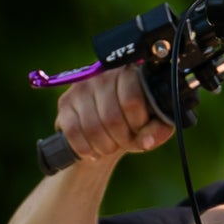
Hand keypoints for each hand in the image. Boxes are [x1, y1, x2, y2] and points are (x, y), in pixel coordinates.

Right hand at [55, 63, 173, 166]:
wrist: (108, 128)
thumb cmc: (134, 122)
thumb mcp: (153, 125)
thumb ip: (158, 130)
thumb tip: (147, 141)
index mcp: (130, 73)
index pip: (132, 101)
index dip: (137, 124)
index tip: (139, 130)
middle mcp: (103, 74)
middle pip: (112, 118)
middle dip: (121, 140)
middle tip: (124, 142)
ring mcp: (81, 87)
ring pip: (92, 127)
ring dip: (105, 147)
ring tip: (110, 146)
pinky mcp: (65, 102)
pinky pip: (73, 132)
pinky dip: (86, 148)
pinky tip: (93, 150)